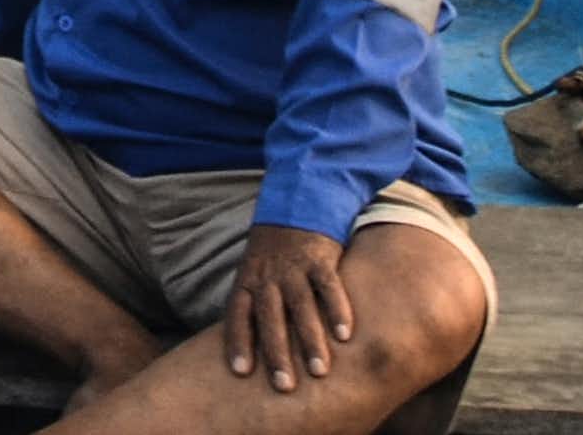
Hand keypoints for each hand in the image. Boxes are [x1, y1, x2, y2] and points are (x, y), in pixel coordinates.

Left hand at [225, 225, 353, 392]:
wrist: (297, 197)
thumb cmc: (274, 247)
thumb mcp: (254, 268)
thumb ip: (256, 302)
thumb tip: (254, 344)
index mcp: (248, 277)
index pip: (237, 312)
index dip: (237, 340)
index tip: (240, 371)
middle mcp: (268, 274)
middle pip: (269, 315)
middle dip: (276, 351)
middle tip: (284, 386)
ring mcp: (294, 265)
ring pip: (300, 305)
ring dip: (310, 339)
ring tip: (319, 371)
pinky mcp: (320, 256)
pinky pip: (328, 285)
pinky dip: (337, 309)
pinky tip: (345, 336)